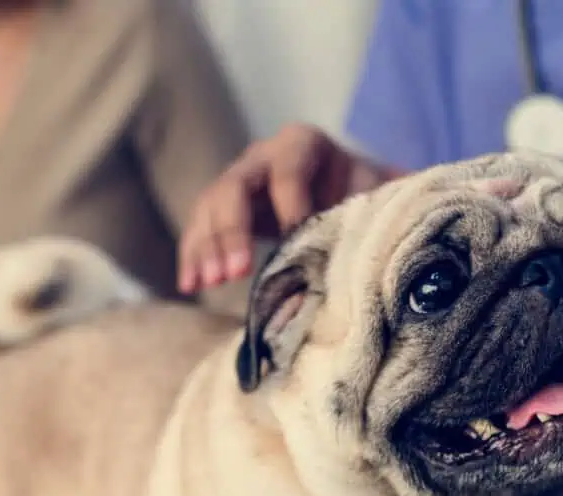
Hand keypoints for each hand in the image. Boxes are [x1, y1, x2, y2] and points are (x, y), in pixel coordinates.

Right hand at [178, 123, 393, 292]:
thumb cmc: (366, 197)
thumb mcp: (373, 199)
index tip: (294, 238)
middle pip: (235, 185)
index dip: (290, 203)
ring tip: (209, 283)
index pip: (288, 169)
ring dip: (206, 247)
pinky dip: (193, 256)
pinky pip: (200, 228)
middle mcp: (263, 156)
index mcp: (303, 144)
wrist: (355, 196)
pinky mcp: (225, 209)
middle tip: (236, 272)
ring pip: (210, 207)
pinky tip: (189, 284)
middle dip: (232, 230)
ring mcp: (239, 180)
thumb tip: (355, 259)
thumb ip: (365, 219)